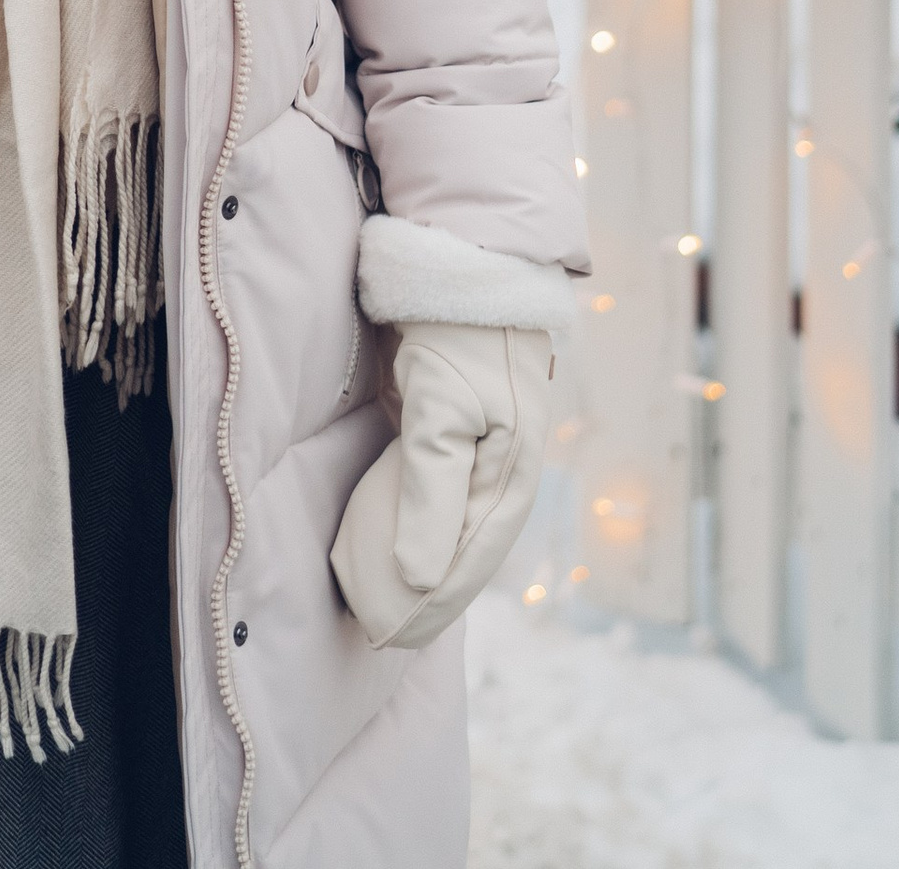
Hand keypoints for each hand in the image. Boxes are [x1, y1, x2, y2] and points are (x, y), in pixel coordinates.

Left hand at [330, 317, 554, 649]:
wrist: (465, 262)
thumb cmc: (458, 338)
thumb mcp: (442, 413)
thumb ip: (432, 495)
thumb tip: (420, 580)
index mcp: (512, 475)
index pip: (472, 561)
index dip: (436, 604)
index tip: (396, 636)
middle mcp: (503, 471)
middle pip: (467, 551)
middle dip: (430, 595)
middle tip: (385, 633)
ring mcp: (483, 450)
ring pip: (454, 526)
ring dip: (425, 565)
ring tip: (387, 601)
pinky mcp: (458, 429)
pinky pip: (440, 494)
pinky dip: (420, 524)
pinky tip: (395, 541)